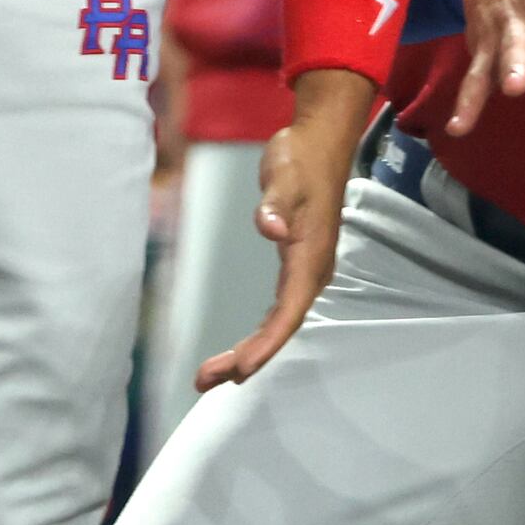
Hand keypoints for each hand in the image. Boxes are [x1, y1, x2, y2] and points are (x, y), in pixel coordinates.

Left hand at [205, 75, 373, 385]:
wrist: (318, 143)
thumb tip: (271, 229)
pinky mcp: (295, 265)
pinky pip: (276, 312)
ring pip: (278, 324)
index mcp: (311, 257)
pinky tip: (238, 352)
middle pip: (281, 327)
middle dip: (247, 358)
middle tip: (205, 380)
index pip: (289, 311)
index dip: (267, 344)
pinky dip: (256, 336)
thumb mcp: (284, 175)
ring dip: (249, 353)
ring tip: (211, 376)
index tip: (241, 370)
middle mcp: (311, 272)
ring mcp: (304, 271)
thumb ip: (276, 203)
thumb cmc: (300, 159)